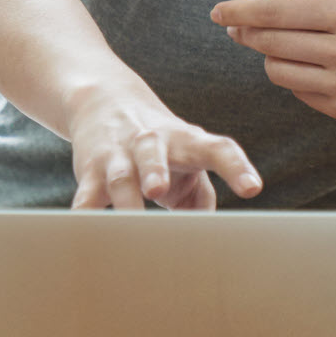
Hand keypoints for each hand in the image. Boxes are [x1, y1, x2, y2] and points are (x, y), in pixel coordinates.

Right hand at [62, 85, 260, 211]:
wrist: (104, 101)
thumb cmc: (162, 146)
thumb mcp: (189, 162)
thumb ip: (202, 197)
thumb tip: (204, 236)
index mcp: (187, 141)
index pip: (217, 149)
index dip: (236, 167)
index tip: (252, 188)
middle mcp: (151, 142)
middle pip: (153, 153)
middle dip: (154, 171)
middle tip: (158, 191)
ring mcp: (118, 154)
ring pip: (120, 176)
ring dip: (124, 197)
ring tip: (129, 218)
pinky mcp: (90, 170)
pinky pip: (86, 194)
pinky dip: (85, 212)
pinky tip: (83, 226)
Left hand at [212, 0, 335, 127]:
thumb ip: (305, 1)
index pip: (276, 12)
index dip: (239, 10)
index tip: (217, 11)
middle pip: (269, 42)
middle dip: (247, 32)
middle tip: (236, 26)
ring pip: (277, 70)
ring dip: (270, 56)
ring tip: (282, 45)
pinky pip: (298, 92)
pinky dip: (294, 78)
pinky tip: (309, 67)